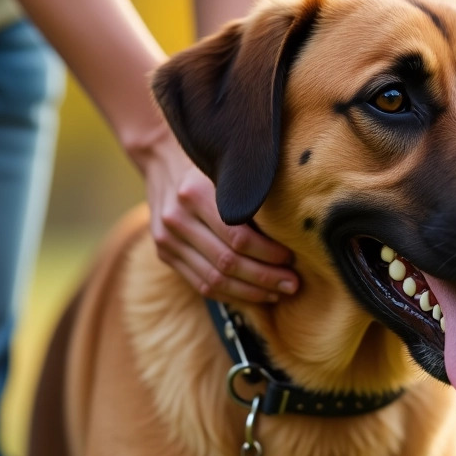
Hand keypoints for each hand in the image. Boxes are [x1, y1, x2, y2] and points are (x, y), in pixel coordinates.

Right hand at [135, 130, 298, 303]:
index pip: (238, 237)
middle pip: (227, 262)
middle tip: (292, 284)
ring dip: (250, 292)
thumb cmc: (209, 165)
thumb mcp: (228, 171)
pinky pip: (200, 284)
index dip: (268, 253)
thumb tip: (293, 231)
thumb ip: (251, 197)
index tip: (292, 259)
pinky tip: (253, 295)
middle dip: (264, 278)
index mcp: (195, 194)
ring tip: (277, 293)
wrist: (162, 160)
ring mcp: (166, 239)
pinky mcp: (164, 254)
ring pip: (214, 280)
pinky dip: (230, 294)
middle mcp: (177, 219)